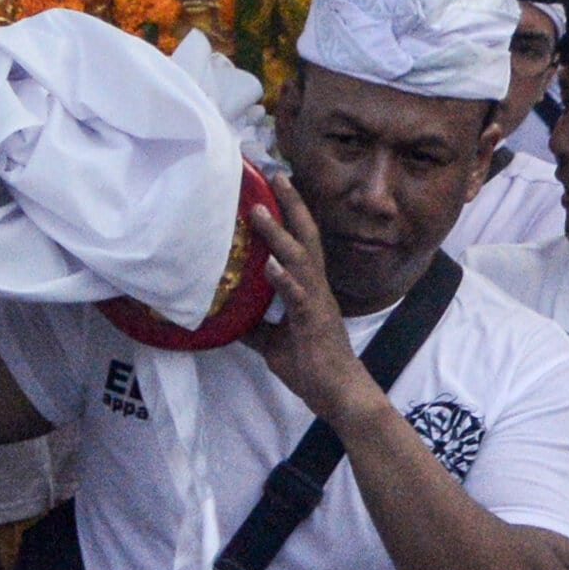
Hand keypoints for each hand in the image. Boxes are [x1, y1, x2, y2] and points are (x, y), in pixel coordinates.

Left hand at [240, 190, 368, 415]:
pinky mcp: (314, 322)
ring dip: (279, 234)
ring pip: (301, 259)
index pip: (301, 242)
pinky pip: (298, 296)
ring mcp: (316, 302)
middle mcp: (315, 288)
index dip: (290, 215)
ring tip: (259, 211)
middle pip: (307, 237)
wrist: (339, 394)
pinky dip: (284, 279)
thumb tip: (230, 319)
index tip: (277, 186)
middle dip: (292, 205)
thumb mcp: (274, 344)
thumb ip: (257, 327)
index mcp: (309, 289)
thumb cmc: (312, 367)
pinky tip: (269, 266)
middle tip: (277, 175)